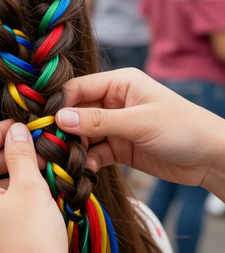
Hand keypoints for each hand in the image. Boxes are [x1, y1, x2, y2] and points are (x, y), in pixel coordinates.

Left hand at [0, 120, 81, 252]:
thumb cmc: (33, 244)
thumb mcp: (29, 186)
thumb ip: (19, 152)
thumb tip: (16, 131)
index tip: (19, 127)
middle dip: (5, 154)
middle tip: (33, 148)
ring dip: (7, 175)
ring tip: (35, 171)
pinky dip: (3, 197)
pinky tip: (27, 196)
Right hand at [56, 68, 224, 196]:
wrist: (212, 159)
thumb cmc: (182, 128)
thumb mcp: (139, 122)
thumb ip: (98, 121)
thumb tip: (60, 118)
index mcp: (119, 84)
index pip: (78, 88)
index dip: (60, 103)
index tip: (43, 121)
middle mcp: (113, 102)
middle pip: (77, 112)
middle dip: (64, 128)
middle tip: (49, 144)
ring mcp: (115, 125)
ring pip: (83, 134)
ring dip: (75, 147)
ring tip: (67, 160)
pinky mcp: (119, 147)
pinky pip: (95, 152)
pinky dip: (89, 160)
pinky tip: (87, 168)